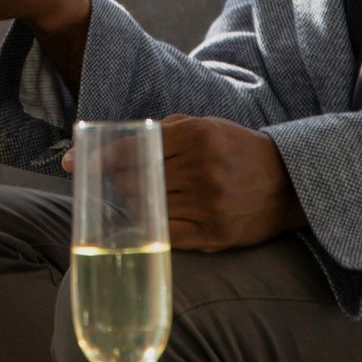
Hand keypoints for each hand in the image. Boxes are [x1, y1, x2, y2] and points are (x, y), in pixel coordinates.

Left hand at [64, 115, 304, 251]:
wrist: (288, 184)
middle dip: (108, 183)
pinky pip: (166, 234)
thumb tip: (114, 142)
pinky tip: (135, 225)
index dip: (99, 156)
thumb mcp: (206, 126)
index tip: (73, 162)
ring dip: (126, 207)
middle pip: (136, 179)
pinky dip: (146, 229)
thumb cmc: (237, 150)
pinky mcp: (214, 234)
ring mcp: (209, 204)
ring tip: (114, 204)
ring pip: (148, 207)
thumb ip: (163, 131)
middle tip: (91, 185)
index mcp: (198, 135)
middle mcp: (202, 168)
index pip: (135, 146)